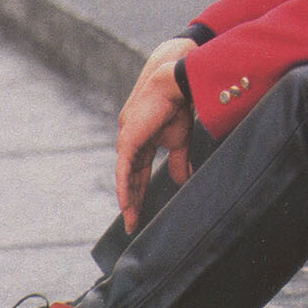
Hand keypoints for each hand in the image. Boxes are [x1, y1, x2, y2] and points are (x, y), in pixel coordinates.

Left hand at [116, 42, 196, 232]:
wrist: (174, 84)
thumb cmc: (177, 106)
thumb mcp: (180, 141)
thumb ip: (179, 162)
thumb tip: (183, 181)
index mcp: (141, 141)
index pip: (138, 173)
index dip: (139, 192)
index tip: (140, 212)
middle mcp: (130, 142)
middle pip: (129, 178)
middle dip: (132, 201)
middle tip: (132, 224)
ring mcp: (127, 141)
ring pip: (124, 177)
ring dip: (128, 200)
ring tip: (131, 221)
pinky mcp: (129, 140)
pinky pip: (124, 170)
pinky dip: (124, 188)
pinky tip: (126, 205)